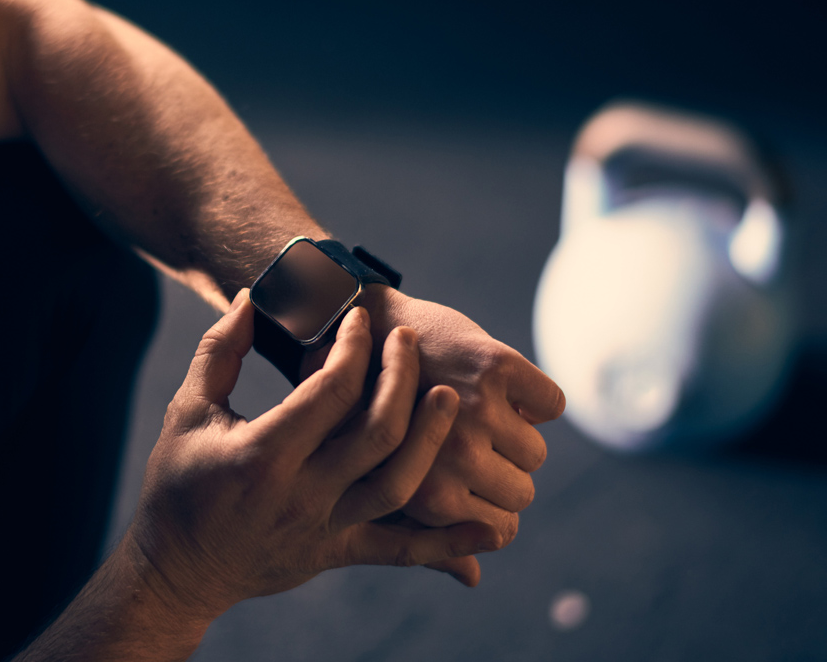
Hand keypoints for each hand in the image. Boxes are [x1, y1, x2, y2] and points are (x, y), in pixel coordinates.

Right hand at [125, 290, 499, 624]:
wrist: (178, 569)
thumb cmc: (178, 483)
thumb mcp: (188, 410)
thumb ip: (220, 351)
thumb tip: (251, 297)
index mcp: (262, 454)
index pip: (329, 391)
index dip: (352, 346)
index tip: (359, 317)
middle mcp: (302, 494)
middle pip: (376, 433)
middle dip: (400, 378)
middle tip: (407, 339)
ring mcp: (324, 528)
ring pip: (399, 485)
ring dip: (431, 439)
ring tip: (446, 396)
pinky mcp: (337, 552)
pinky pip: (402, 551)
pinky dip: (449, 543)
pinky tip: (493, 531)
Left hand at [347, 286, 565, 584]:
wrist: (355, 324)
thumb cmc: (364, 409)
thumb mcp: (381, 480)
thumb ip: (425, 535)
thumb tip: (473, 579)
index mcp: (424, 494)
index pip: (501, 531)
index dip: (492, 509)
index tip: (472, 484)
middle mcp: (453, 456)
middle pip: (522, 491)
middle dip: (503, 470)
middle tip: (469, 440)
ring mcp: (476, 410)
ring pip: (536, 450)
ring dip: (517, 432)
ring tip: (476, 411)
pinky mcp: (495, 366)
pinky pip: (550, 403)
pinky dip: (534, 396)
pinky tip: (497, 385)